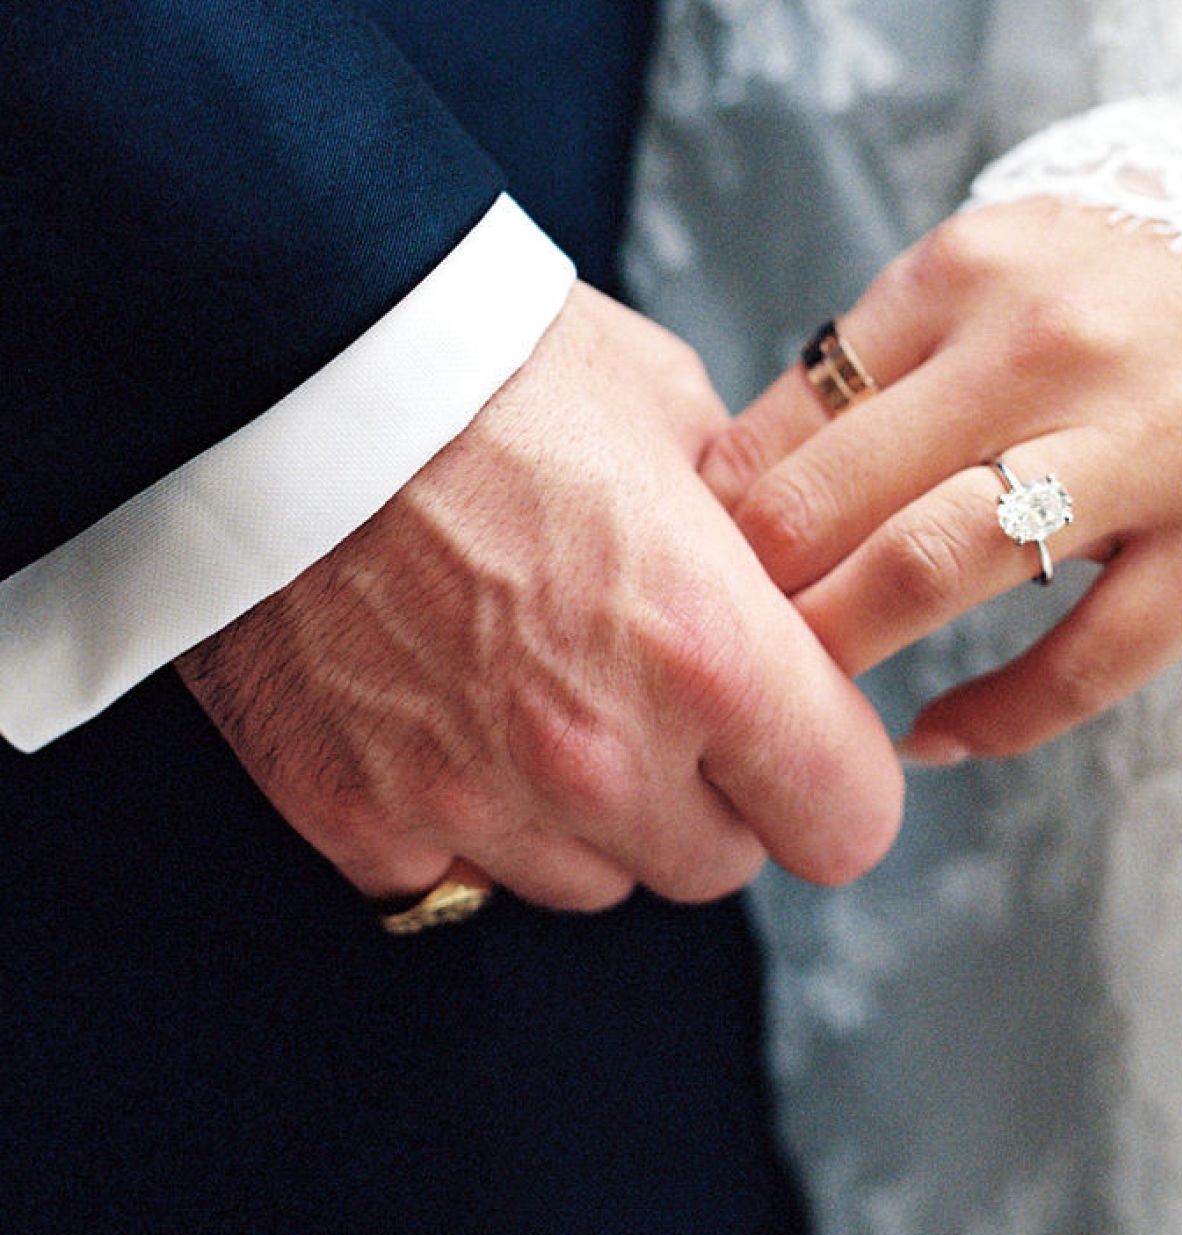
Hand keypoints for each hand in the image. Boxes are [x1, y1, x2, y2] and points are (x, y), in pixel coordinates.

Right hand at [178, 284, 903, 909]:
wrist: (282, 355)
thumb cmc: (486, 361)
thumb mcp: (671, 406)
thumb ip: (750, 524)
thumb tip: (789, 574)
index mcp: (707, 651)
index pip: (844, 821)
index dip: (832, 775)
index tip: (807, 735)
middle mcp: (597, 753)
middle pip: (715, 863)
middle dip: (709, 789)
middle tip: (658, 685)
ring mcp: (468, 800)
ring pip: (587, 879)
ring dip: (588, 812)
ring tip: (538, 680)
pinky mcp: (353, 815)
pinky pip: (448, 876)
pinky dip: (459, 818)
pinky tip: (439, 707)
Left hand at [702, 200, 1181, 761]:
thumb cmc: (1141, 277)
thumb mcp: (999, 269)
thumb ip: (886, 361)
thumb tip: (733, 487)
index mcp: (968, 271)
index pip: (790, 413)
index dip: (717, 514)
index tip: (689, 579)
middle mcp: (1050, 344)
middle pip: (837, 496)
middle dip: (753, 595)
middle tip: (710, 661)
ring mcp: (1151, 439)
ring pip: (938, 567)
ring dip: (844, 647)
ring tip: (803, 697)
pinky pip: (1089, 660)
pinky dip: (991, 716)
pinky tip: (932, 734)